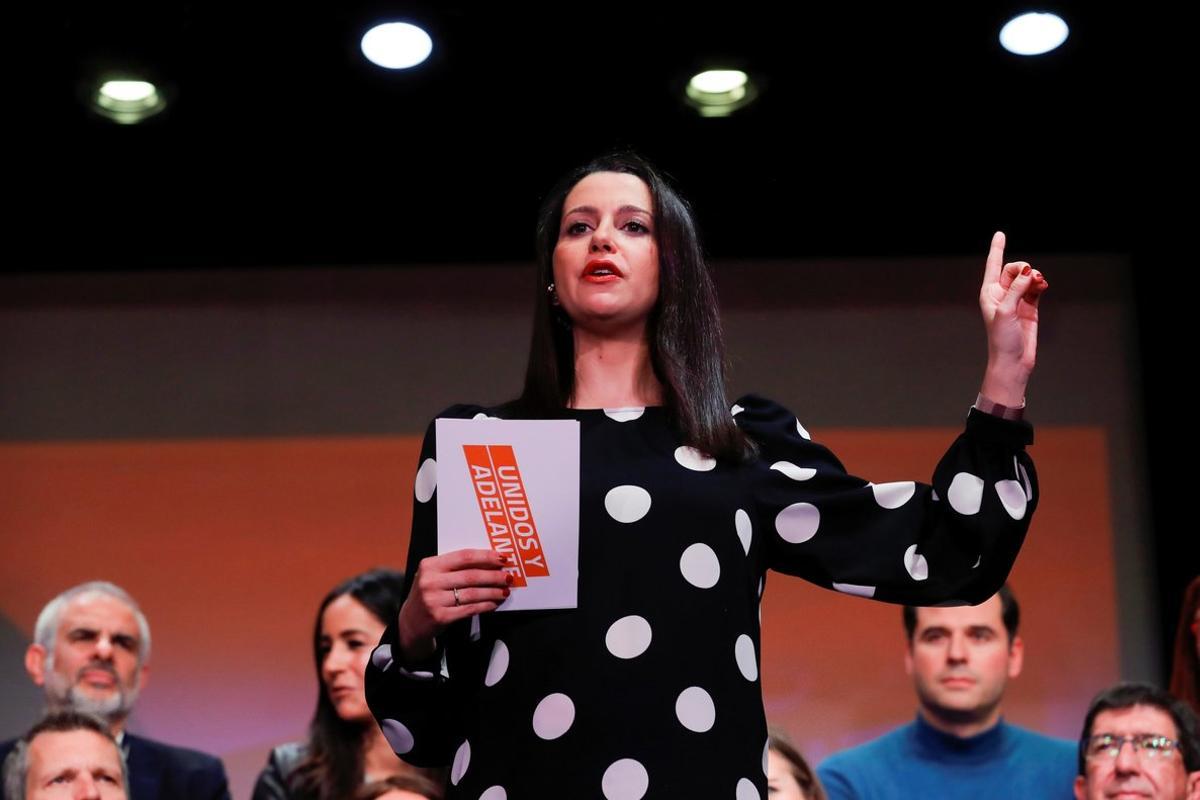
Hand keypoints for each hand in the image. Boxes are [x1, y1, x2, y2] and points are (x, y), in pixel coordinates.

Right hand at [398, 548, 511, 661]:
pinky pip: (469, 609)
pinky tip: (493, 604)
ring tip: (504, 591)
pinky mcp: (440, 617)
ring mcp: (434, 600)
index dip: (486, 557)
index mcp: (430, 565)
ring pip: (473, 593)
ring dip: (492, 592)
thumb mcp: (434, 575)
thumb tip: (490, 562)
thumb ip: (456, 567)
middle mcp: (430, 581)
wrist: (411, 621)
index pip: (464, 556)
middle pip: (471, 575)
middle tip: (508, 577)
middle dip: (494, 576)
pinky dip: (485, 606)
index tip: (502, 558)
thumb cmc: (429, 593)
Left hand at [978, 231, 1046, 404]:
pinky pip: (1036, 288)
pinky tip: (1043, 285)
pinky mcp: (1030, 307)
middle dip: (1024, 268)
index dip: (997, 248)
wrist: (1013, 361)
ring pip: (1026, 278)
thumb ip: (1017, 289)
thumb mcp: (1006, 311)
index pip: (993, 265)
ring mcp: (1016, 300)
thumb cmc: (1002, 339)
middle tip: (1032, 277)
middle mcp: (1001, 294)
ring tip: (1040, 282)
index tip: (1000, 233)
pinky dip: (1040, 284)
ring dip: (1034, 276)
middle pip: (1014, 269)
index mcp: (989, 293)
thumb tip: (1027, 272)